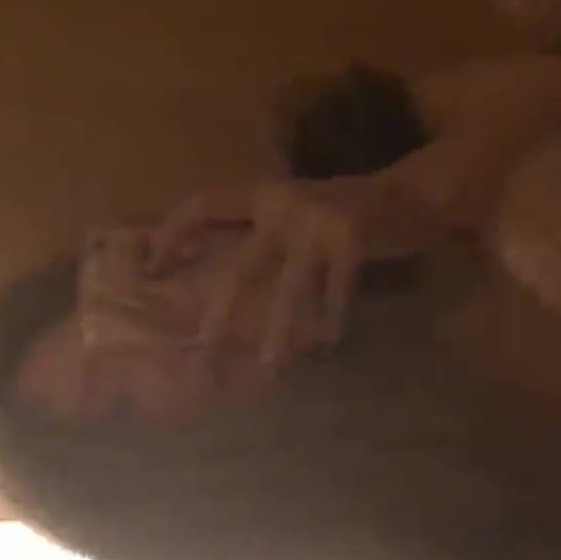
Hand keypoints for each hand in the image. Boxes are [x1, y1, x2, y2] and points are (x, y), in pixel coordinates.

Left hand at [143, 175, 394, 364]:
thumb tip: (210, 276)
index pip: (205, 205)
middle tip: (201, 352)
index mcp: (263, 196)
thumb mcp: (293, 213)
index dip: (175, 233)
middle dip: (219, 312)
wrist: (410, 194)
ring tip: (266, 365)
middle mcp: (284, 204)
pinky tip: (328, 342)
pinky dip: (331, 317)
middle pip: (241, 264)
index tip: (150, 268)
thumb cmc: (343, 213)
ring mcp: (318, 221)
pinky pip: (335, 289)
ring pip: (287, 287)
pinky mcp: (352, 238)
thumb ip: (259, 234)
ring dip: (276, 330)